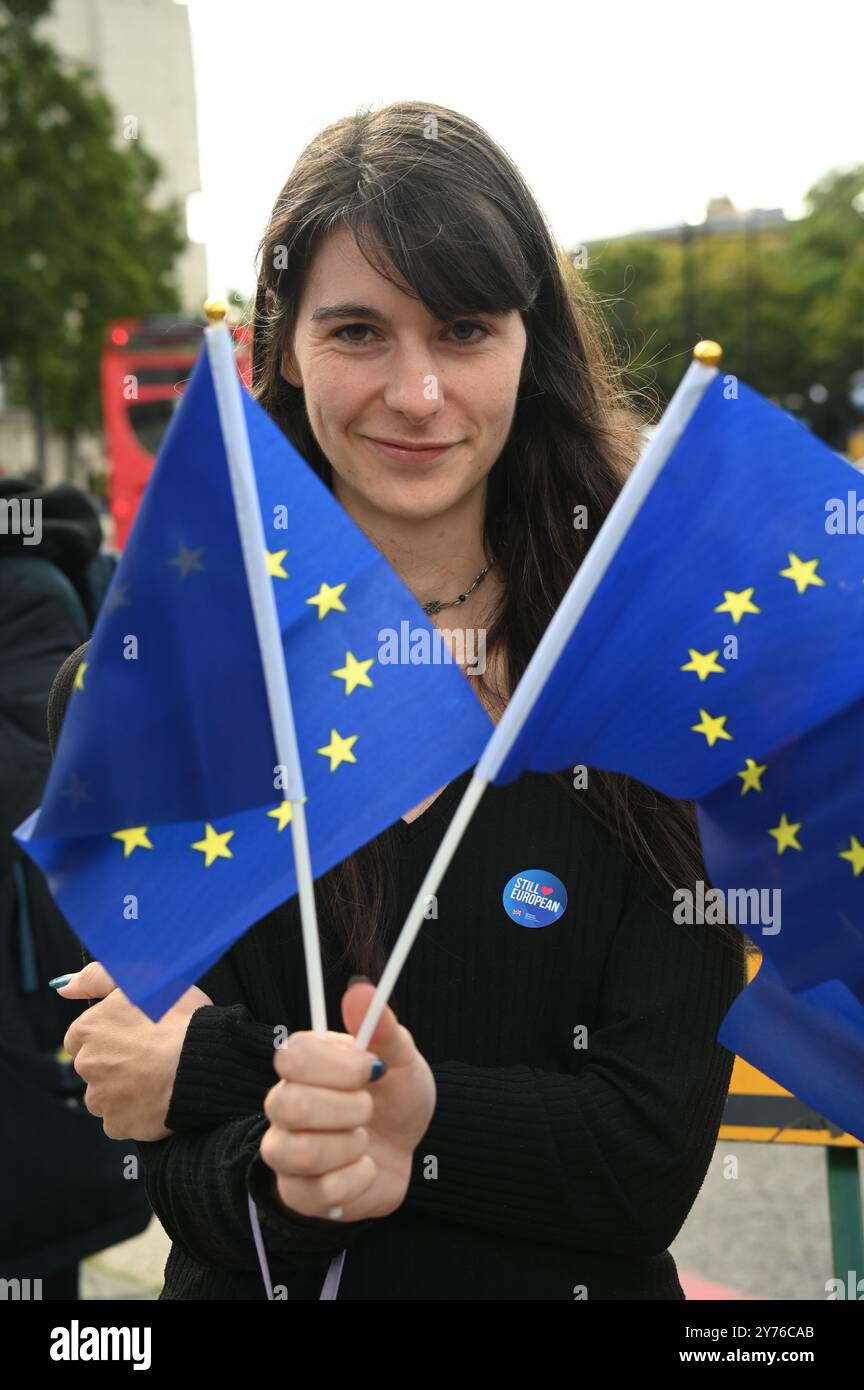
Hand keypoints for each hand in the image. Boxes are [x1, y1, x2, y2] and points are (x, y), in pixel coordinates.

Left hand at [58, 962, 212, 1140]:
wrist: (206, 1059)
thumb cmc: (179, 1015)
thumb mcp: (142, 978)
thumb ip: (97, 977)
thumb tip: (63, 987)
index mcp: (88, 1029)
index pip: (82, 1037)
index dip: (109, 1035)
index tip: (134, 1035)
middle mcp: (87, 1065)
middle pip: (93, 1066)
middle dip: (115, 1062)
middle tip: (151, 1053)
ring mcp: (101, 1098)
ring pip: (104, 1095)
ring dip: (123, 1089)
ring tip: (156, 1076)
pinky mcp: (118, 1124)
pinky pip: (120, 1120)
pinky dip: (135, 1112)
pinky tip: (157, 1096)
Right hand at [260, 980, 435, 1222]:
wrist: (405, 1152)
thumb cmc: (395, 1098)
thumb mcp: (402, 1059)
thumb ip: (381, 1027)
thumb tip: (361, 988)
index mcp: (304, 1062)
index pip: (292, 1056)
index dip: (338, 1067)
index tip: (373, 1070)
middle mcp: (283, 1102)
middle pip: (291, 1105)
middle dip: (348, 1109)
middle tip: (369, 1108)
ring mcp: (285, 1150)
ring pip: (302, 1152)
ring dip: (351, 1146)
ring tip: (363, 1139)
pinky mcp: (298, 1193)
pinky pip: (321, 1191)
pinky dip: (359, 1179)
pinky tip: (365, 1167)